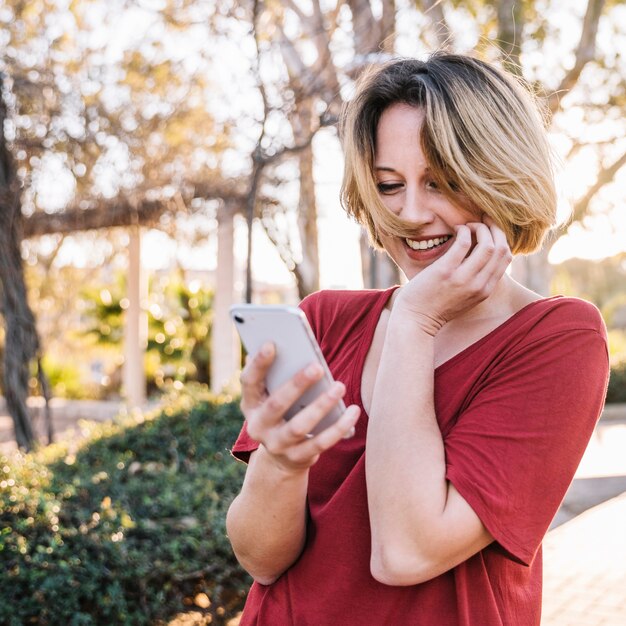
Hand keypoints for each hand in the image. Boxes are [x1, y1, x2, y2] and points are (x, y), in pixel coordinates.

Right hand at [239, 343, 360, 472]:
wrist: (282, 457)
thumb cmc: (283, 411)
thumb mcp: (273, 394)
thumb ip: (278, 374)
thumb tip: (288, 346)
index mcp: (250, 403)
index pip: (249, 382)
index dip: (258, 364)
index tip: (271, 344)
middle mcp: (258, 426)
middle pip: (276, 405)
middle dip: (296, 384)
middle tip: (317, 367)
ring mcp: (277, 445)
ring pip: (299, 427)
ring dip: (321, 406)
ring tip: (339, 387)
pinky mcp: (298, 458)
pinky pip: (320, 443)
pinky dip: (339, 427)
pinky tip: (353, 411)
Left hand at [394, 217, 511, 334]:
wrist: (415, 320)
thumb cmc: (435, 306)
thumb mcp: (464, 298)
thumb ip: (475, 281)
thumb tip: (479, 254)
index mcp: (485, 291)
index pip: (506, 258)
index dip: (501, 238)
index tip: (491, 229)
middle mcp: (478, 285)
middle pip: (501, 249)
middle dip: (495, 228)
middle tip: (484, 219)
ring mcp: (463, 279)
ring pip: (488, 245)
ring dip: (480, 228)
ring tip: (469, 225)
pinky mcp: (445, 271)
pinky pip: (463, 243)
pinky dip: (464, 230)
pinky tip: (457, 229)